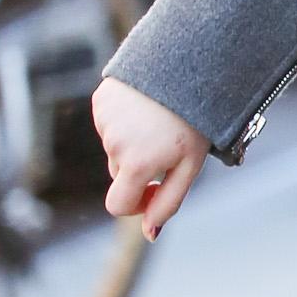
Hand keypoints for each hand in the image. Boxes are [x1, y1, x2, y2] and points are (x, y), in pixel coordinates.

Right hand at [93, 76, 210, 242]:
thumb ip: (168, 202)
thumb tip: (149, 233)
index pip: (117, 205)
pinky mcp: (101, 100)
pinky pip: (109, 122)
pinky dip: (125, 119)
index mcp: (136, 163)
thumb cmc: (196, 120)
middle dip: (139, 167)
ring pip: (115, 146)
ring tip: (160, 119)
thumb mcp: (190, 165)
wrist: (189, 63)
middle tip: (168, 144)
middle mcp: (114, 143)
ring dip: (134, 140)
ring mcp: (104, 120)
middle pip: (118, 173)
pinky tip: (146, 105)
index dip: (135, 204)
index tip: (154, 190)